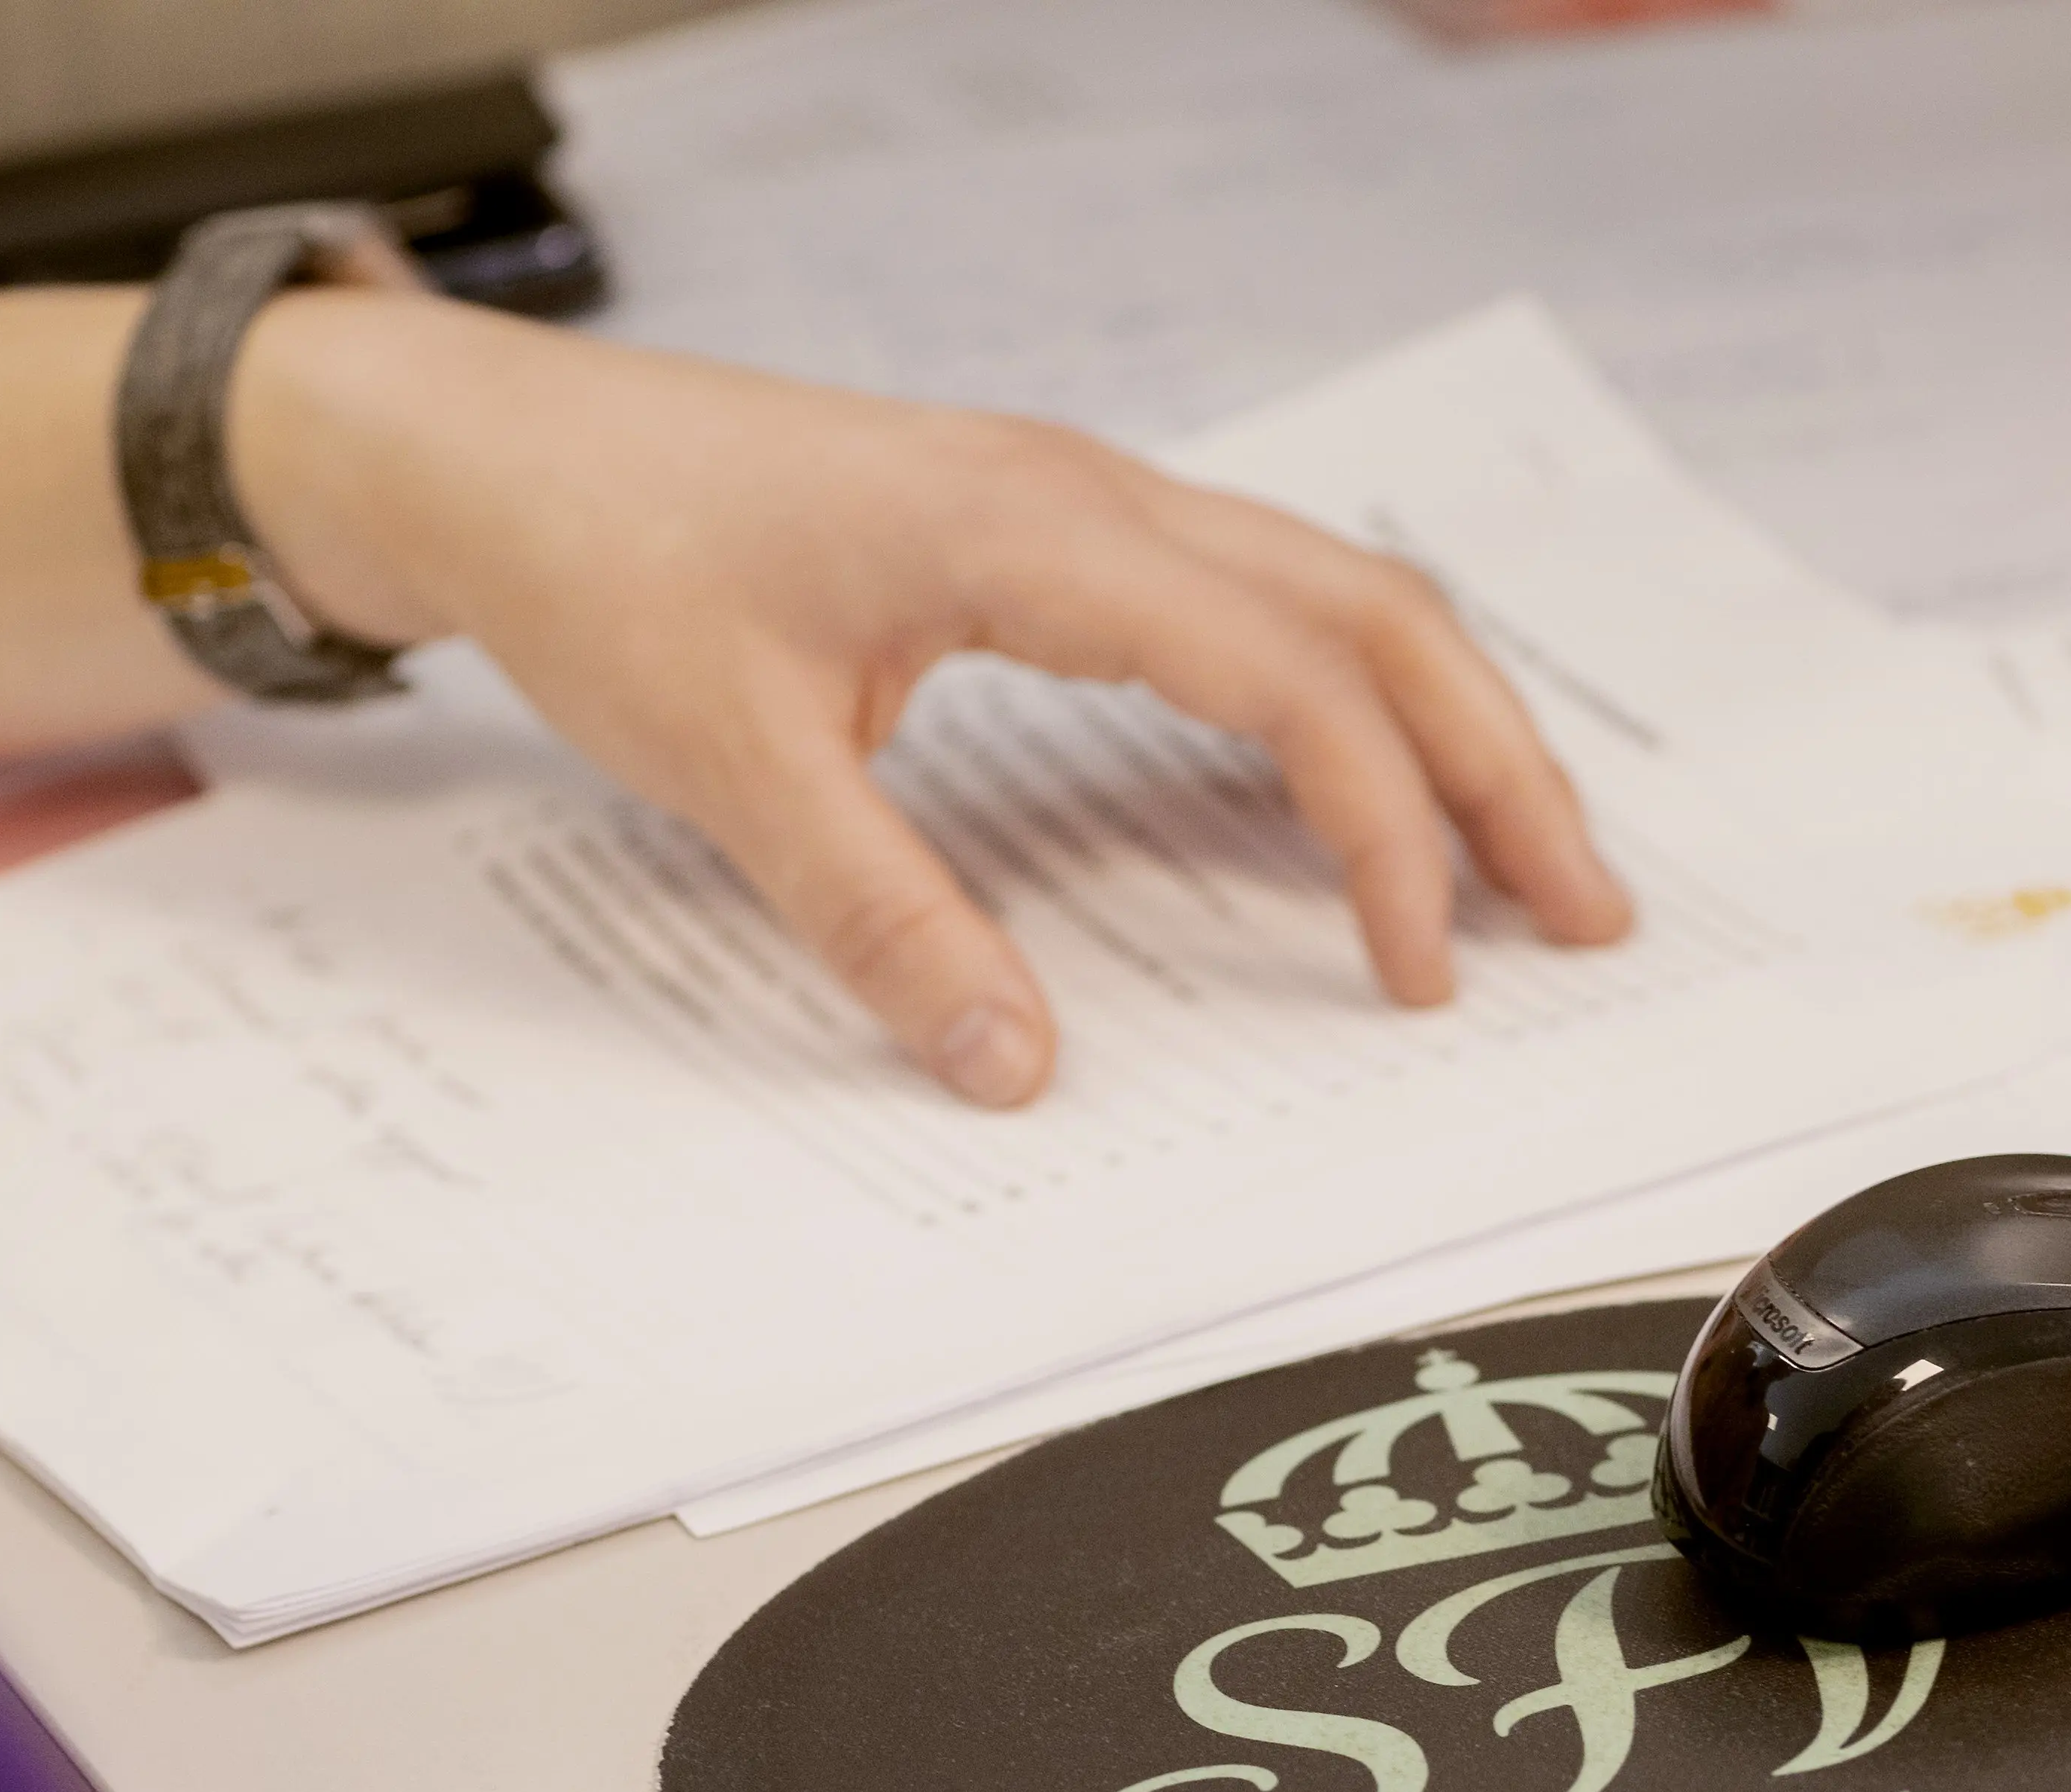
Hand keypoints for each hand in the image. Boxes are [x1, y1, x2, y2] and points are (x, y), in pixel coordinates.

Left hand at [238, 292, 1636, 1105]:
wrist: (489, 443)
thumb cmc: (601, 560)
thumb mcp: (731, 764)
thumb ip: (882, 920)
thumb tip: (1014, 1068)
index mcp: (1036, 534)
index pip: (1291, 683)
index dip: (1384, 835)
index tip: (1415, 976)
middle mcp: (1088, 494)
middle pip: (1373, 614)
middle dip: (1498, 769)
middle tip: (1582, 916)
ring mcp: (1075, 502)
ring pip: (1331, 593)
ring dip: (1443, 723)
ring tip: (1520, 863)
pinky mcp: (1043, 530)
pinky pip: (1248, 599)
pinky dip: (1343, 693)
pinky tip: (1363, 784)